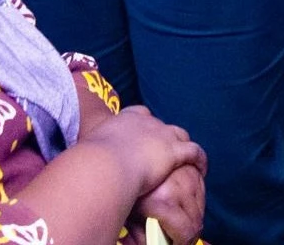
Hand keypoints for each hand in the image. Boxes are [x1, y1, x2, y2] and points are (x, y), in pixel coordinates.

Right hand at [81, 106, 206, 201]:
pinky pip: (194, 152)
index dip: (144, 124)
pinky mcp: (174, 151)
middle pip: (161, 125)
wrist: (107, 164)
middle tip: (163, 151)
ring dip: (183, 145)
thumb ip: (90, 152)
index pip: (139, 114)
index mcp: (124, 119)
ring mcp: (162, 134)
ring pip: (180, 135)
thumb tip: (81, 163)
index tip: (143, 134)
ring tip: (185, 158)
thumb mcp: (88, 149)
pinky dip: (200, 159)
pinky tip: (202, 168)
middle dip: (164, 136)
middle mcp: (146, 122)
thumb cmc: (93, 159)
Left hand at [135, 163, 206, 244]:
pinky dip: (195, 202)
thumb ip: (144, 237)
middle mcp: (179, 187)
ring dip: (193, 218)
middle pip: (197, 222)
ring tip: (180, 221)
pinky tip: (182, 204)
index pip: (187, 231)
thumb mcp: (133, 218)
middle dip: (189, 234)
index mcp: (164, 201)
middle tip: (178, 236)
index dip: (182, 243)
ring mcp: (188, 176)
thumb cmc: (128, 192)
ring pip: (202, 208)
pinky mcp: (193, 169)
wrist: (127, 163)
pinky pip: (202, 193)